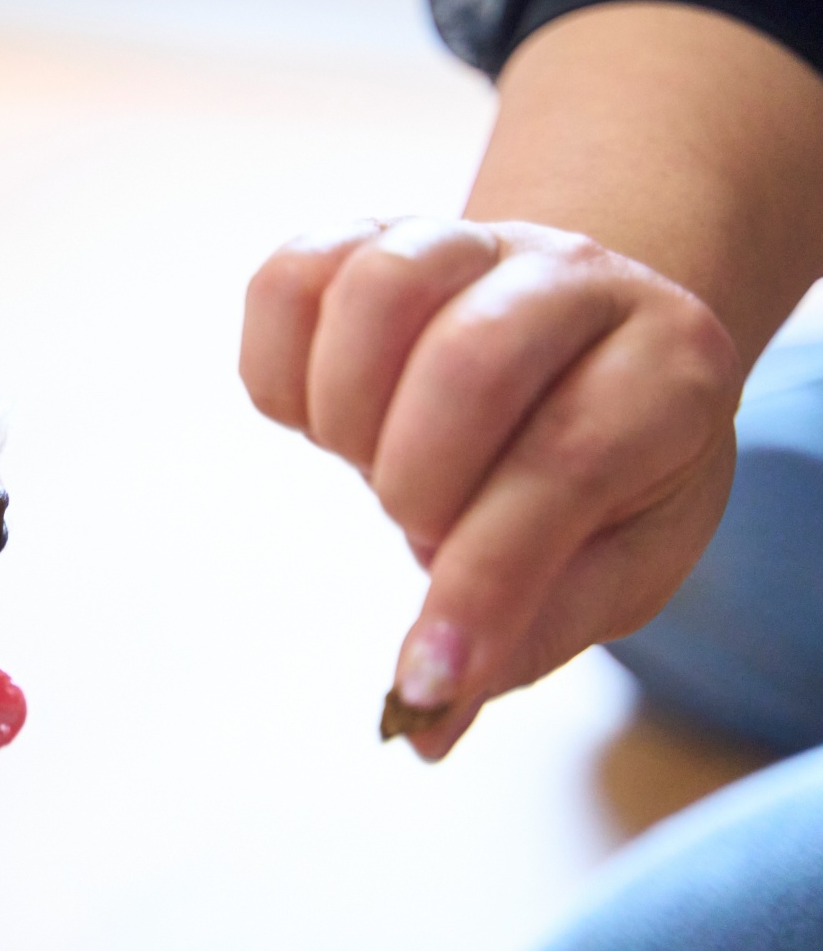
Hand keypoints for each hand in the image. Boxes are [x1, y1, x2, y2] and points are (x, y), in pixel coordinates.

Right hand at [240, 217, 743, 758]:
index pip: (567, 465)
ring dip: (348, 416)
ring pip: (374, 290)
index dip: (483, 583)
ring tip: (379, 460)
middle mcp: (574, 276)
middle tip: (427, 524)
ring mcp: (464, 238)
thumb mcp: (612, 563)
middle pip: (466, 360)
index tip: (428, 677)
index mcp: (669, 365)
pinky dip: (281, 363)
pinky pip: (288, 276)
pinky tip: (322, 412)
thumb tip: (421, 720)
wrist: (581, 340)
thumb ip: (524, 634)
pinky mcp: (365, 230)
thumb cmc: (603, 469)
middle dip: (417, 485)